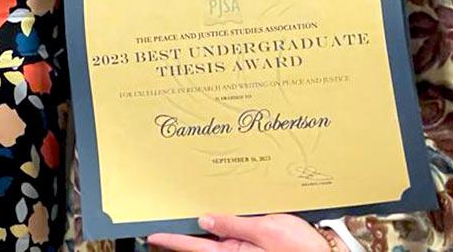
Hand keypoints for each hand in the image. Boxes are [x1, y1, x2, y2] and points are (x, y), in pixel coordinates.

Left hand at [149, 213, 341, 251]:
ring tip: (187, 205)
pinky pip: (235, 227)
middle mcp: (236, 250)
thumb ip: (233, 224)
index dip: (171, 239)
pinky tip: (220, 204)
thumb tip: (204, 220)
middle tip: (165, 213)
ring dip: (205, 219)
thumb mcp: (265, 231)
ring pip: (219, 230)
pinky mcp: (258, 239)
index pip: (193, 246)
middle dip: (186, 226)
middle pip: (203, 239)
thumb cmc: (301, 248)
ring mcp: (246, 245)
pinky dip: (226, 216)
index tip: (151, 234)